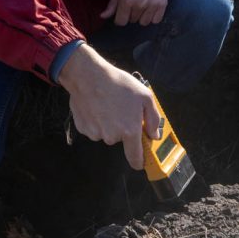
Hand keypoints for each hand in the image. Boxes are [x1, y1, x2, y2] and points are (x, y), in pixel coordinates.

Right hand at [57, 44, 162, 169]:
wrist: (88, 75)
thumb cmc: (117, 84)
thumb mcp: (145, 96)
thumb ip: (153, 119)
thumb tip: (154, 135)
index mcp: (129, 130)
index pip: (135, 158)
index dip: (140, 162)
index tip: (142, 161)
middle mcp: (112, 136)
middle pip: (120, 140)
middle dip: (123, 129)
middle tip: (122, 111)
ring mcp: (96, 133)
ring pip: (106, 133)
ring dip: (108, 124)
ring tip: (108, 104)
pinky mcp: (83, 128)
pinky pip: (93, 129)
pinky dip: (96, 120)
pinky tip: (97, 106)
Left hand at [100, 0, 168, 25]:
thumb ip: (111, 4)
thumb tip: (103, 16)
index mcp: (126, 0)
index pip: (120, 22)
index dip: (120, 17)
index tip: (122, 11)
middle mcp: (139, 5)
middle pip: (132, 21)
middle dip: (131, 14)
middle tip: (134, 2)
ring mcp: (152, 5)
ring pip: (144, 22)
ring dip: (142, 16)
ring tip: (143, 5)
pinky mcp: (162, 5)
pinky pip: (155, 20)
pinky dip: (153, 16)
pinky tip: (151, 7)